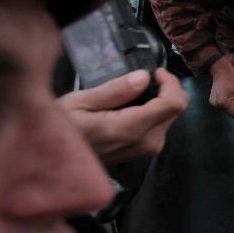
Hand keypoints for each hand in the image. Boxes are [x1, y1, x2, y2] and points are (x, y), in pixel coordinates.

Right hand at [59, 68, 187, 163]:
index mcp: (131, 128)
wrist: (58, 159)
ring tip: (133, 93)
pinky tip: (131, 107)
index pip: (173, 103)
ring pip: (169, 116)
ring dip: (159, 100)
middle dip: (165, 89)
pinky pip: (160, 125)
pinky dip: (152, 111)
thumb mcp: (80, 102)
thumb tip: (142, 78)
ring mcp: (147, 148)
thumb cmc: (64, 131)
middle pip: (175, 109)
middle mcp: (146, 142)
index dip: (171, 83)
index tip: (157, 73)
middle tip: (144, 78)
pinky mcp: (146, 150)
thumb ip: (115, 90)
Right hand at [209, 55, 233, 118]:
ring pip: (228, 110)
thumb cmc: (233, 78)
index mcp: (224, 102)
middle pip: (231, 113)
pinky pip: (224, 105)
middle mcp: (217, 105)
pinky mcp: (213, 100)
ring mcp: (213, 103)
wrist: (221, 69)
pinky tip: (230, 94)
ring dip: (233, 105)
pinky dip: (229, 102)